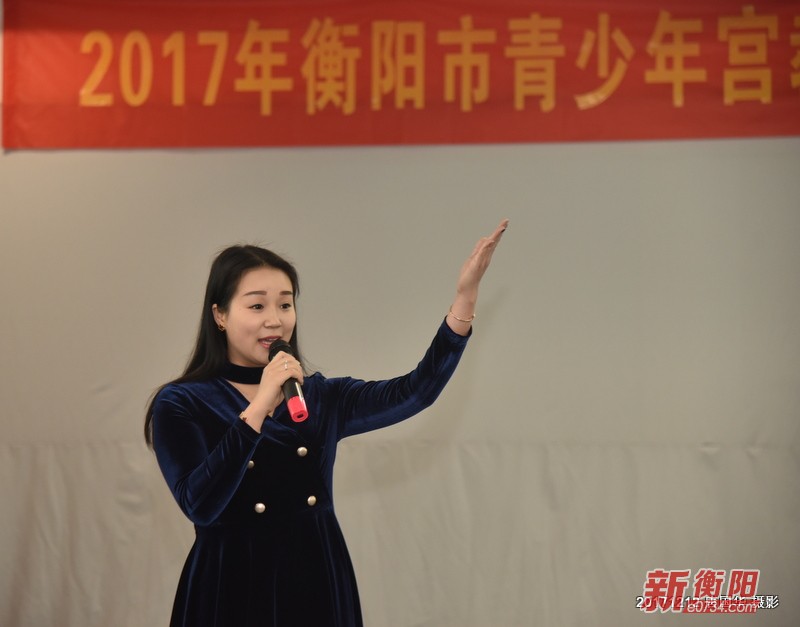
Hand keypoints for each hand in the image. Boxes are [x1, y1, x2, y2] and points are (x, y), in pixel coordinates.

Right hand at [244, 351, 303, 428]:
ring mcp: (273, 372)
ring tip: (300, 379)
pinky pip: (292, 372)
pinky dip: (298, 376)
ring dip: (299, 371)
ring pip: (292, 365)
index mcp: (268, 368)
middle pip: (289, 358)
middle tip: (300, 374)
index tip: (296, 366)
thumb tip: (294, 375)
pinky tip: (300, 382)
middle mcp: (270, 368)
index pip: (281, 354)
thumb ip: (282, 377)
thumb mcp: (275, 383)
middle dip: (297, 365)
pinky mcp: (276, 379)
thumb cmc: (269, 398)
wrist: (261, 405)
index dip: (291, 358)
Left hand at [447, 219, 507, 334]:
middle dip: (499, 231)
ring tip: (501, 228)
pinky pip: (482, 254)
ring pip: (490, 246)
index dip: (498, 232)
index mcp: (484, 255)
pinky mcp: (476, 265)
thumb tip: (484, 239)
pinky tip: (489, 240)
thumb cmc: (469, 275)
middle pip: (494, 241)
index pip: (492, 241)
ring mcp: (482, 261)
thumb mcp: (473, 258)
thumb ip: (479, 249)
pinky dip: (486, 247)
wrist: (467, 288)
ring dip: (495, 237)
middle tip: (506, 221)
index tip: (504, 223)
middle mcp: (486, 257)